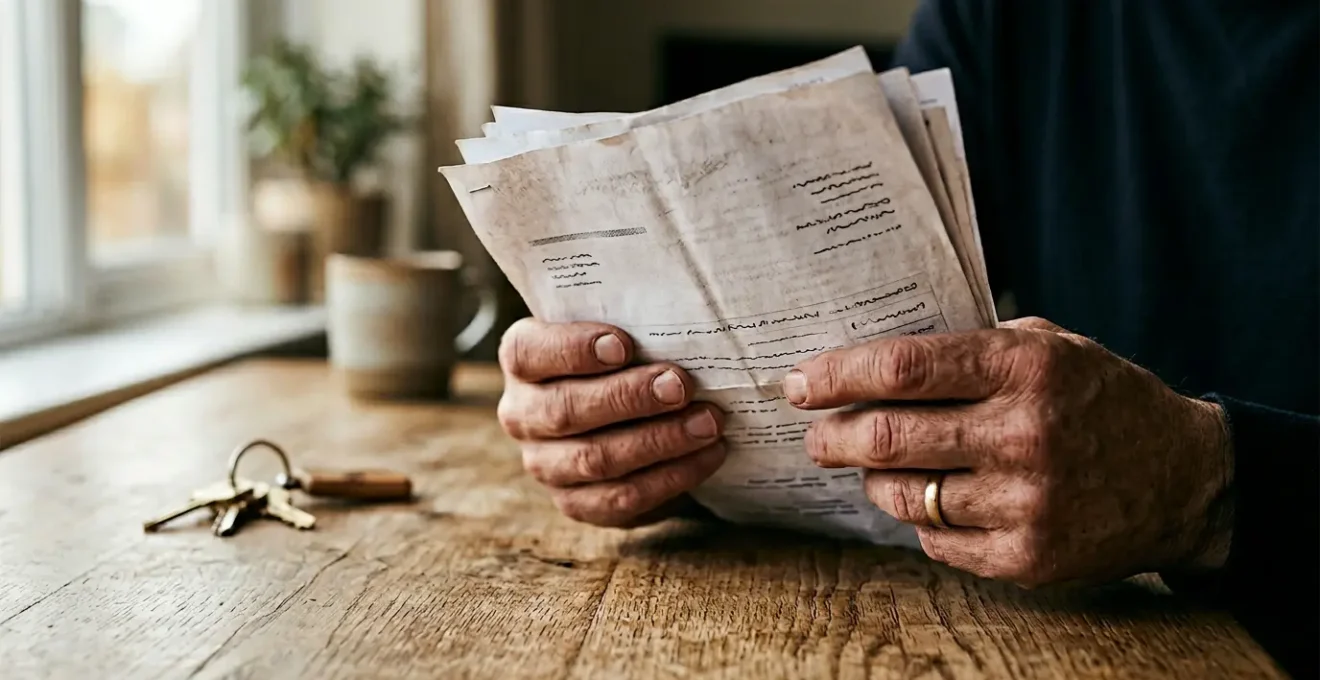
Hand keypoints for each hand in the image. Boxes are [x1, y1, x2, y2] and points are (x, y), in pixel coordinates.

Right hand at [497, 318, 726, 527]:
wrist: (628, 416)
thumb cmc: (624, 360)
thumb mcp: (618, 331)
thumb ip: (631, 321)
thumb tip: (681, 316)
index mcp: (522, 360)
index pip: (530, 353)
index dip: (574, 350)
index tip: (625, 345)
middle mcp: (523, 414)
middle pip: (566, 410)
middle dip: (629, 398)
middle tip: (681, 386)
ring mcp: (545, 464)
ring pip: (595, 458)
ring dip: (659, 441)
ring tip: (708, 423)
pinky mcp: (577, 503)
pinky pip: (621, 498)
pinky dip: (669, 478)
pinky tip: (706, 456)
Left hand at [785, 317, 1234, 586]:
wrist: (1185, 479)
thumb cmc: (1101, 399)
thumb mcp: (1049, 346)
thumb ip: (971, 347)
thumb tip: (870, 358)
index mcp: (1025, 368)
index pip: (904, 368)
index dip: (839, 374)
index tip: (799, 382)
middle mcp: (1024, 434)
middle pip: (888, 438)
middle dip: (833, 436)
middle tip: (816, 436)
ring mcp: (1026, 502)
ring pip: (903, 495)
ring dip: (875, 480)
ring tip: (878, 467)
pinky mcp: (1028, 557)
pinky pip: (935, 540)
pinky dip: (920, 520)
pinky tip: (933, 500)